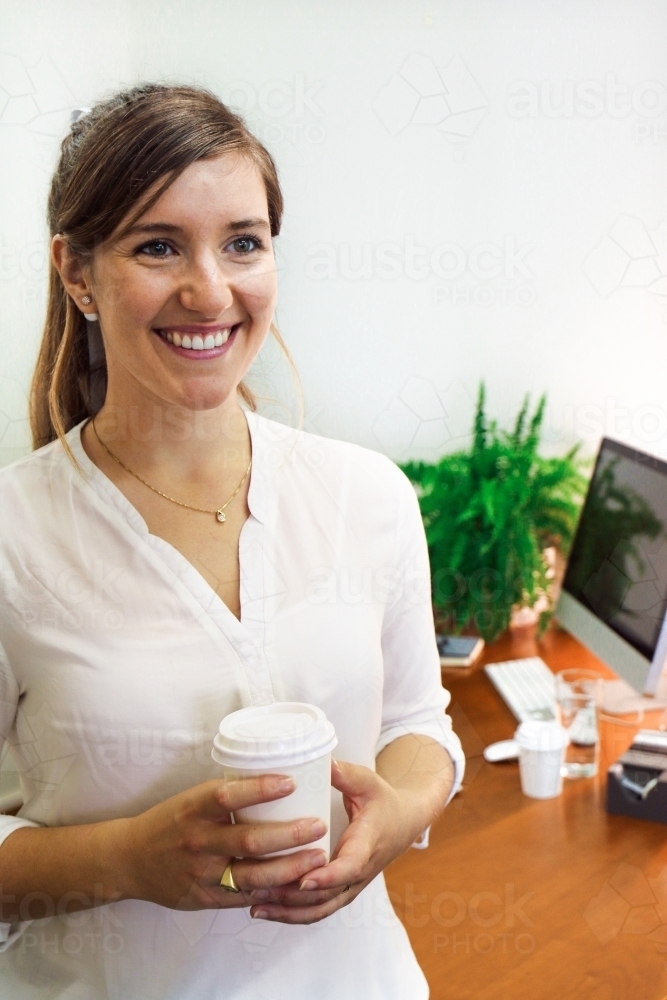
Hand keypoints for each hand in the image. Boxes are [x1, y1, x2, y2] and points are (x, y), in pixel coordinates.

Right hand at [113, 775, 328, 910]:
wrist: (129, 860)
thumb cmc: (170, 822)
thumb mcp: (191, 800)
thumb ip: (226, 799)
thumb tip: (273, 787)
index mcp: (194, 809)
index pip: (228, 796)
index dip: (261, 789)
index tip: (292, 782)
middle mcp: (198, 841)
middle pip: (249, 841)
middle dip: (289, 835)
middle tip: (318, 826)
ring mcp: (202, 873)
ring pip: (252, 875)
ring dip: (289, 868)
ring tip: (317, 858)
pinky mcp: (205, 898)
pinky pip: (245, 897)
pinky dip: (272, 891)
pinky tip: (296, 884)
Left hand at [248, 758, 424, 923]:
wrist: (403, 823)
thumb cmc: (382, 801)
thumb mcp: (367, 782)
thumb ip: (344, 774)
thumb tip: (321, 761)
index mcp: (368, 843)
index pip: (350, 867)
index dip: (327, 876)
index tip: (303, 878)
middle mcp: (360, 871)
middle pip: (328, 895)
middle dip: (293, 897)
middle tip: (260, 889)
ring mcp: (352, 885)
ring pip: (321, 908)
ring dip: (288, 911)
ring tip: (256, 905)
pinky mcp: (343, 891)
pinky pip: (318, 909)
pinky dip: (293, 914)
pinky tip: (266, 910)